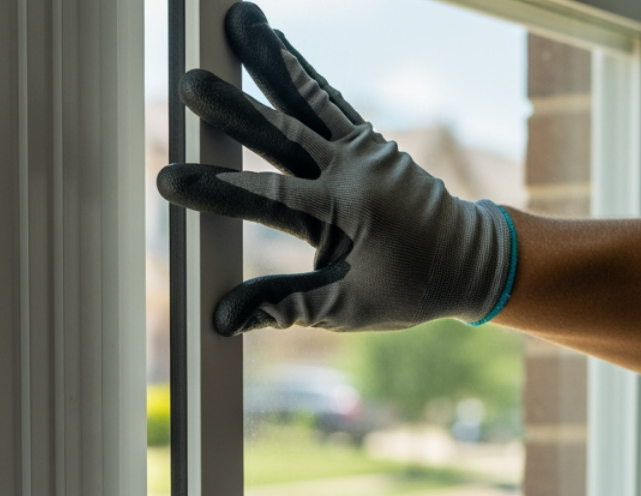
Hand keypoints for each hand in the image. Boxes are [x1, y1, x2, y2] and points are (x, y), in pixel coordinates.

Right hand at [158, 2, 515, 335]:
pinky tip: (276, 42)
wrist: (469, 260)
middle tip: (192, 82)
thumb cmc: (407, 289)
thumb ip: (283, 306)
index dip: (218, 191)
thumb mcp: (344, 307)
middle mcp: (353, 171)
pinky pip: (330, 100)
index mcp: (344, 214)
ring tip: (238, 23)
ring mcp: (363, 150)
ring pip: (308, 100)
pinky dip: (303, 72)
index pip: (268, 199)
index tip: (171, 181)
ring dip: (271, 61)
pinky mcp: (368, 140)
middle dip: (234, 109)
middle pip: (282, 135)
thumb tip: (224, 320)